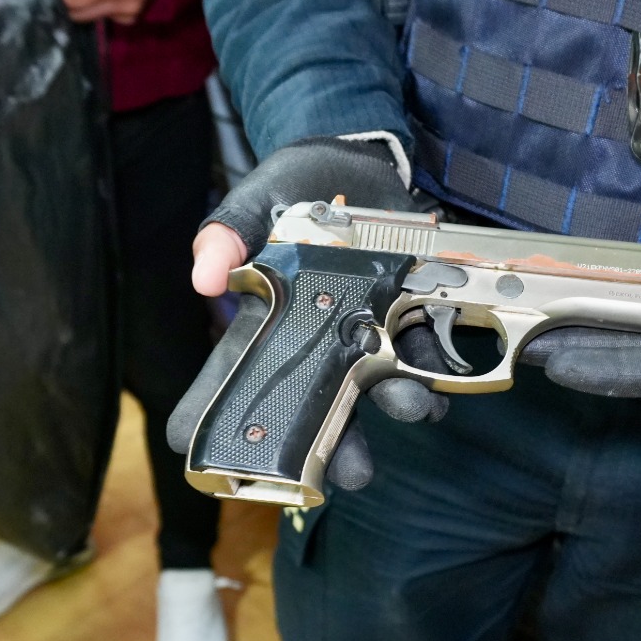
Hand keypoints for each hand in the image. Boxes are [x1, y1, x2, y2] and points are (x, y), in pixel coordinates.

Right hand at [169, 136, 446, 490]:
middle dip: (332, 447)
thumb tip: (203, 277)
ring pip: (378, 386)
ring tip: (412, 408)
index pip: (235, 378)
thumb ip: (228, 233)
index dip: (213, 419)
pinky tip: (443, 381)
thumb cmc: (292, 188)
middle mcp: (318, 341)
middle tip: (340, 476)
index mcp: (269, 322)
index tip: (197, 456)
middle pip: (316, 407)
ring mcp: (364, 331)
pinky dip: (437, 368)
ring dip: (398, 403)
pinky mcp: (408, 313)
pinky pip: (424, 352)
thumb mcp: (255, 202)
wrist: (354, 164)